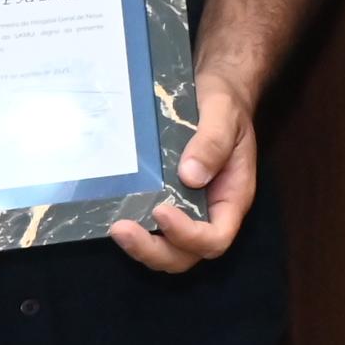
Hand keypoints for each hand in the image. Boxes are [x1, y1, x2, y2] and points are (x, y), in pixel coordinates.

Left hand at [113, 72, 259, 271]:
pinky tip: (112, 215)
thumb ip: (212, 142)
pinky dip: (135, 233)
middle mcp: (210, 211)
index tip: (161, 210)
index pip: (216, 236)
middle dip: (155, 250)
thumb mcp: (224, 113)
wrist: (217, 90)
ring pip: (168, 250)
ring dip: (142, 247)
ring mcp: (188, 210)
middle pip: (187, 254)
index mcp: (232, 196)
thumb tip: (190, 176)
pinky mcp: (166, 201)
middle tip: (122, 229)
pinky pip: (152, 230)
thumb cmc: (225, 103)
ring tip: (116, 227)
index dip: (188, 234)